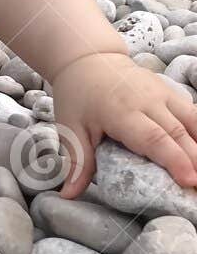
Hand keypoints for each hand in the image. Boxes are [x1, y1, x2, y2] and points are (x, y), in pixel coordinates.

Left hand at [51, 50, 196, 197]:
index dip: (174, 159)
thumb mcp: (70, 128)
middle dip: (195, 160)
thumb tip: (69, 195)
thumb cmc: (78, 96)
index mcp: (121, 112)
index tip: (189, 181)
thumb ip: (77, 162)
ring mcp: (163, 94)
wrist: (89, 59)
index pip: (153, 138)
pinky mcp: (171, 92)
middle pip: (179, 133)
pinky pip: (193, 113)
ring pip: (192, 121)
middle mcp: (148, 101)